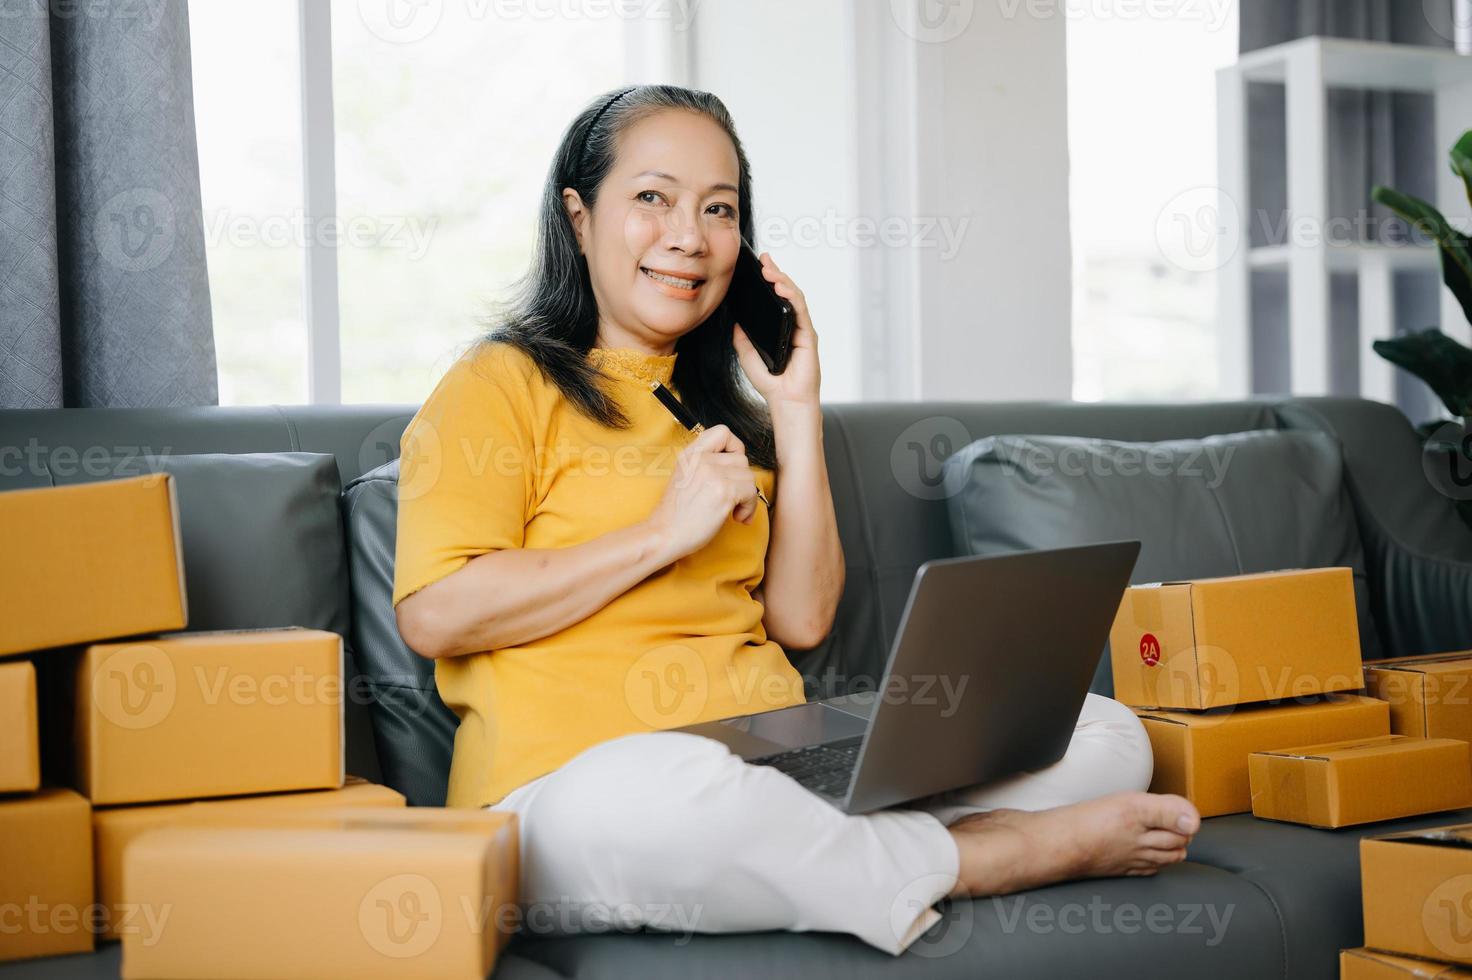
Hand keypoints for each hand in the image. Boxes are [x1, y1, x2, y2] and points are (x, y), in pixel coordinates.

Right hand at [645, 424, 760, 562]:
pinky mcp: (723, 491)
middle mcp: (701, 459)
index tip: (732, 468)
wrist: (664, 535)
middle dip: (742, 481)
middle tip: (733, 499)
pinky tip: (737, 517)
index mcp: (690, 454)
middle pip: (741, 459)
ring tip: (734, 511)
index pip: (723, 432)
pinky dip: (749, 507)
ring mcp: (712, 473)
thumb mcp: (684, 478)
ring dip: (747, 496)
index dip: (735, 447)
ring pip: (749, 476)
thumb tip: (736, 469)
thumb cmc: (676, 515)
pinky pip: (751, 492)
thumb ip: (705, 466)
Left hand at [731, 252, 820, 409]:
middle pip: (786, 292)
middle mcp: (793, 325)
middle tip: (764, 259)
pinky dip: (792, 296)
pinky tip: (782, 287)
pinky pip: (801, 310)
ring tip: (769, 269)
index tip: (758, 265)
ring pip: (795, 297)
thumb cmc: (770, 383)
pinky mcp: (808, 336)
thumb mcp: (747, 356)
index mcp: (780, 327)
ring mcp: (802, 329)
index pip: (775, 298)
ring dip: (783, 280)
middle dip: (776, 272)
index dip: (769, 280)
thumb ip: (742, 338)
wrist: (785, 401)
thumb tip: (735, 320)